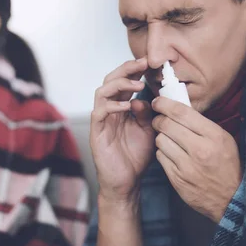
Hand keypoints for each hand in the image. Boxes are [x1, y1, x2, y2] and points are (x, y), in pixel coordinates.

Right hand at [90, 58, 154, 202]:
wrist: (127, 182)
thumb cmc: (136, 157)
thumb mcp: (149, 131)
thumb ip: (146, 114)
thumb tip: (143, 99)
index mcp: (121, 107)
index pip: (125, 82)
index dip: (134, 70)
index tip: (148, 62)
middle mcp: (109, 110)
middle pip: (111, 80)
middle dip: (126, 69)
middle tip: (142, 64)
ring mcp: (101, 120)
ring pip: (102, 92)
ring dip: (119, 84)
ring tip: (137, 84)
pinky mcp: (96, 132)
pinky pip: (99, 113)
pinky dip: (112, 105)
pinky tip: (127, 105)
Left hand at [152, 96, 241, 222]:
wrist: (231, 199)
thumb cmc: (227, 165)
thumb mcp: (223, 139)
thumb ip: (202, 124)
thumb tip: (178, 108)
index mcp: (214, 136)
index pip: (182, 112)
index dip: (165, 104)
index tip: (158, 101)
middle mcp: (200, 150)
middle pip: (167, 125)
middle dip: (158, 119)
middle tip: (158, 119)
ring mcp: (187, 166)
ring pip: (160, 140)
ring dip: (161, 136)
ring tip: (168, 138)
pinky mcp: (177, 179)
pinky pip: (160, 157)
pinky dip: (162, 152)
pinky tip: (170, 153)